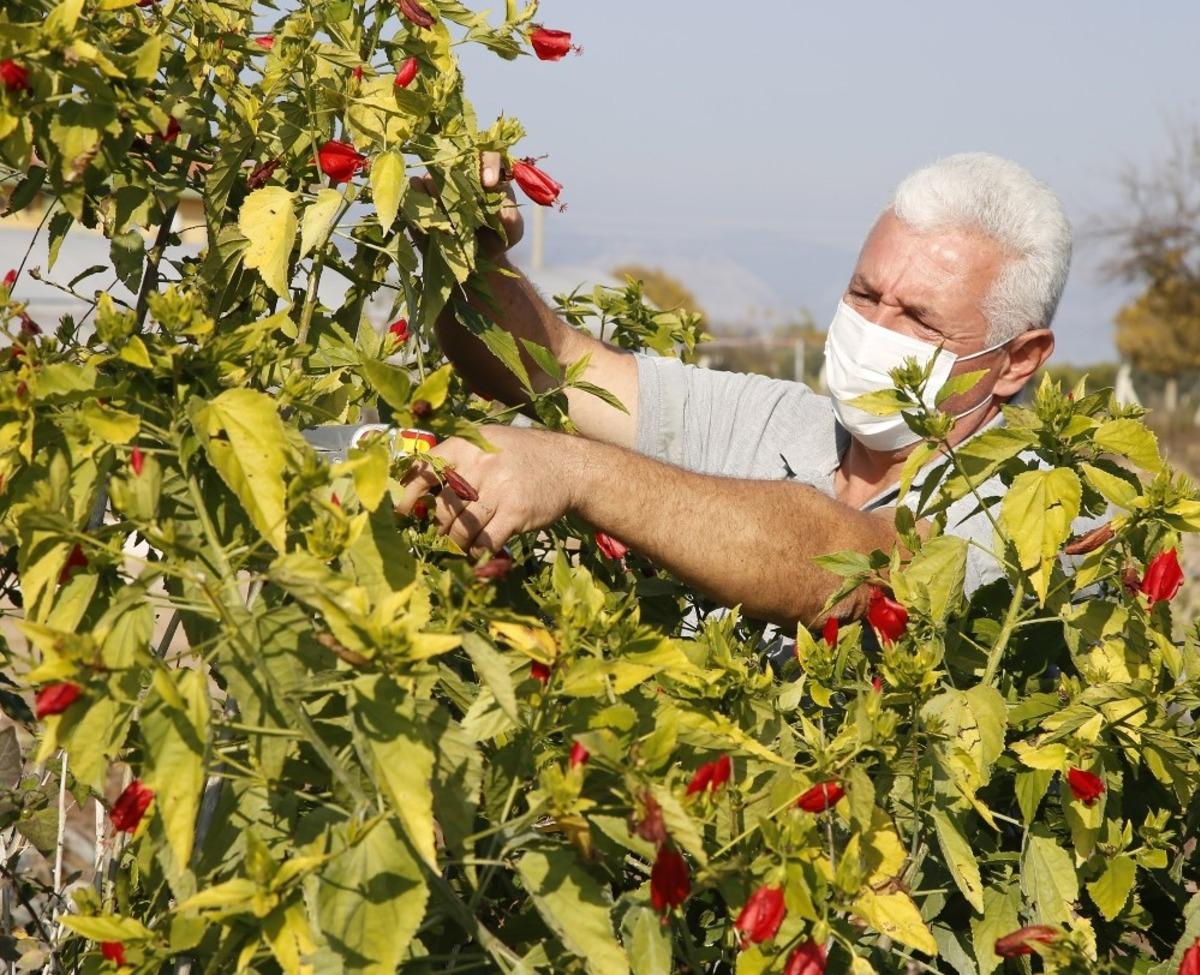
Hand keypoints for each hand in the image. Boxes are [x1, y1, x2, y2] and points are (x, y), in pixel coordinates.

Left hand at [395, 425, 576, 556]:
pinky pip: (485, 542)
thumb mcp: (487, 443)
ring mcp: (499, 490)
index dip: (406, 495)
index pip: (424, 470)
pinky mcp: (516, 512)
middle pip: (443, 507)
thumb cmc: (520, 456)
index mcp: (466, 445)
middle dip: (440, 526)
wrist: (568, 466)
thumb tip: (417, 490)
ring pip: (461, 529)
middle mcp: (480, 465)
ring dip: (457, 543)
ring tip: (459, 545)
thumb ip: (456, 460)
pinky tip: (478, 551)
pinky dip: (477, 552)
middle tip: (443, 533)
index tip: (400, 513)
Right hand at [408, 150, 523, 257]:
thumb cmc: (497, 237)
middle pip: (454, 162)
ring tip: (445, 216)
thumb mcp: (511, 232)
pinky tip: (428, 216)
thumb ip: (511, 219)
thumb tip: (501, 210)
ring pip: (430, 176)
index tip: (489, 183)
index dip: (488, 164)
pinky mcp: (419, 197)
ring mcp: (437, 183)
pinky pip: (412, 190)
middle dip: (457, 181)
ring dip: (436, 195)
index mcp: (487, 173)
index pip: (488, 155)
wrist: (474, 257)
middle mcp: (460, 173)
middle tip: (461, 203)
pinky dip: (418, 201)